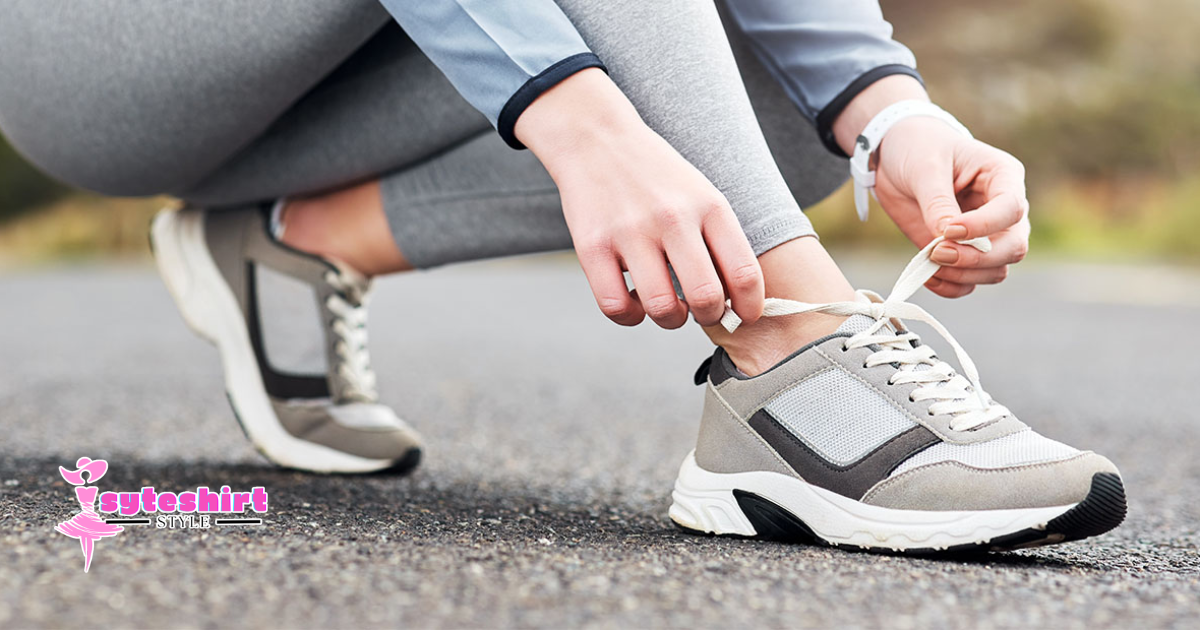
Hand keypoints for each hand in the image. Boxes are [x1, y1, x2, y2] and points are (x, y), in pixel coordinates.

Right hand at [515, 69, 763, 328]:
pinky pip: (616, 307)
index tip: (745, 315)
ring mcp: (630, 232)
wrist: (595, 138)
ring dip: (671, 320)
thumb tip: (738, 299)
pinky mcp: (592, 247)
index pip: (744, 272)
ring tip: (669, 308)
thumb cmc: (655, 176)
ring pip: (662, 309)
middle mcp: (672, 218)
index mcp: (708, 206)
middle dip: (711, 317)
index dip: (751, 307)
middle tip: (704, 312)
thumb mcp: (701, 193)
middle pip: (706, 298)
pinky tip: (634, 303)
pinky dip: (629, 316)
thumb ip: (720, 240)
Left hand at [872, 118, 1030, 297]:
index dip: (984, 226)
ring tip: (927, 260)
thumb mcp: (925, 167)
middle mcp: (1002, 210)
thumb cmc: (918, 148)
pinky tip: (926, 276)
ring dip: (962, 275)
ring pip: (995, 271)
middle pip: (1014, 248)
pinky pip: (970, 282)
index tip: (948, 230)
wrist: (894, 156)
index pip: (1012, 209)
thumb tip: (948, 237)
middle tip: (937, 252)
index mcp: (1003, 176)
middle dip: (977, 259)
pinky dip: (950, 286)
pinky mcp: (963, 253)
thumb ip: (938, 202)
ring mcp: (986, 235)